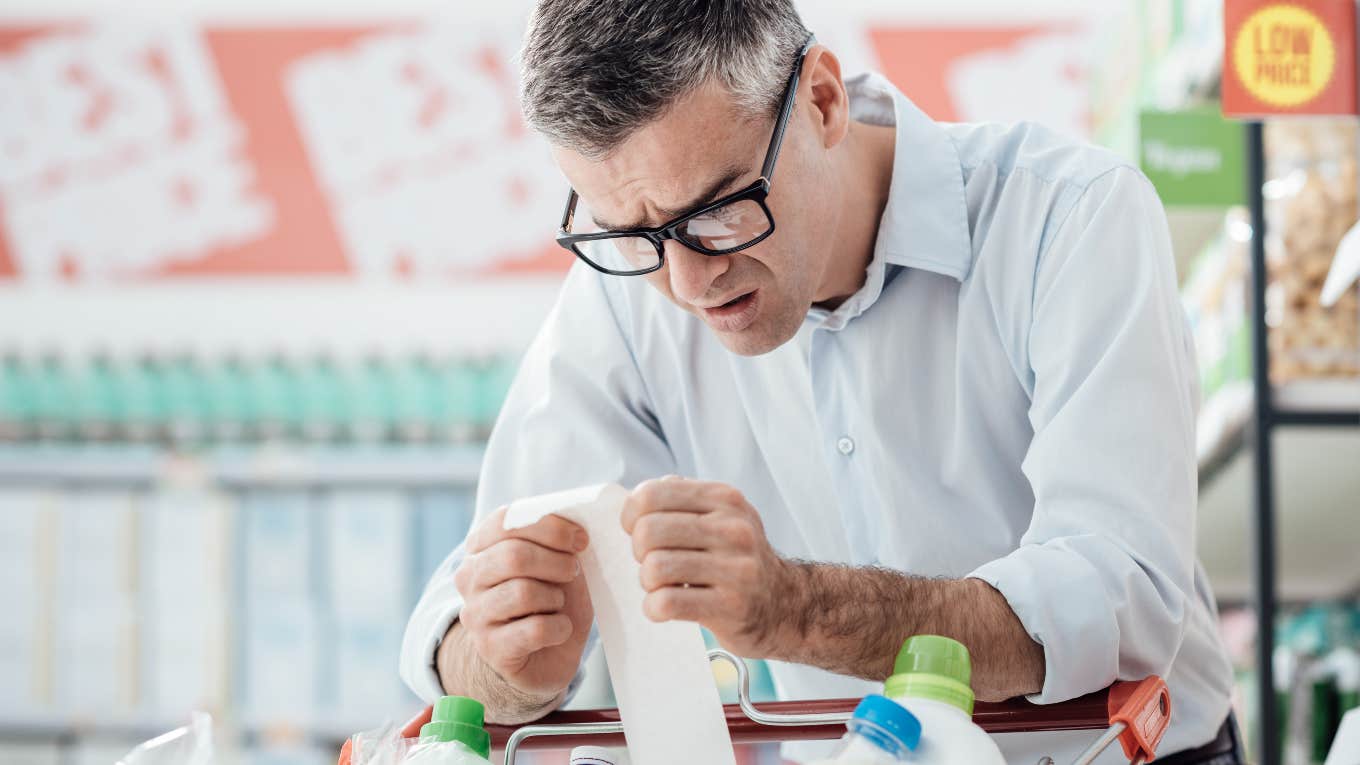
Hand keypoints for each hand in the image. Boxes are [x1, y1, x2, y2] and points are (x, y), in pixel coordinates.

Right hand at [453, 506, 592, 698]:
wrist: (545, 656)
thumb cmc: (552, 600)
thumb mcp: (558, 562)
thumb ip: (558, 539)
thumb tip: (575, 523)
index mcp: (481, 546)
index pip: (506, 521)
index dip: (549, 526)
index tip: (580, 539)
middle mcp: (470, 577)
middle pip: (513, 556)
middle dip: (556, 562)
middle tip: (572, 572)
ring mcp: (475, 614)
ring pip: (523, 593)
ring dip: (556, 598)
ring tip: (558, 605)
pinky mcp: (490, 648)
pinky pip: (535, 630)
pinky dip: (559, 628)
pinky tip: (558, 630)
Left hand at [621, 476, 794, 656]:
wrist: (784, 605)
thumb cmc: (736, 559)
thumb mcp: (721, 516)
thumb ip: (681, 499)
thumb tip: (634, 499)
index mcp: (725, 498)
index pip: (652, 494)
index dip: (631, 516)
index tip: (637, 532)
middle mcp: (733, 529)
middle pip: (649, 531)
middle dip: (639, 552)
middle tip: (655, 563)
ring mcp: (735, 568)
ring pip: (655, 567)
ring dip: (648, 582)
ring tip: (664, 585)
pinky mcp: (730, 607)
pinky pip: (666, 603)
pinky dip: (654, 608)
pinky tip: (665, 607)